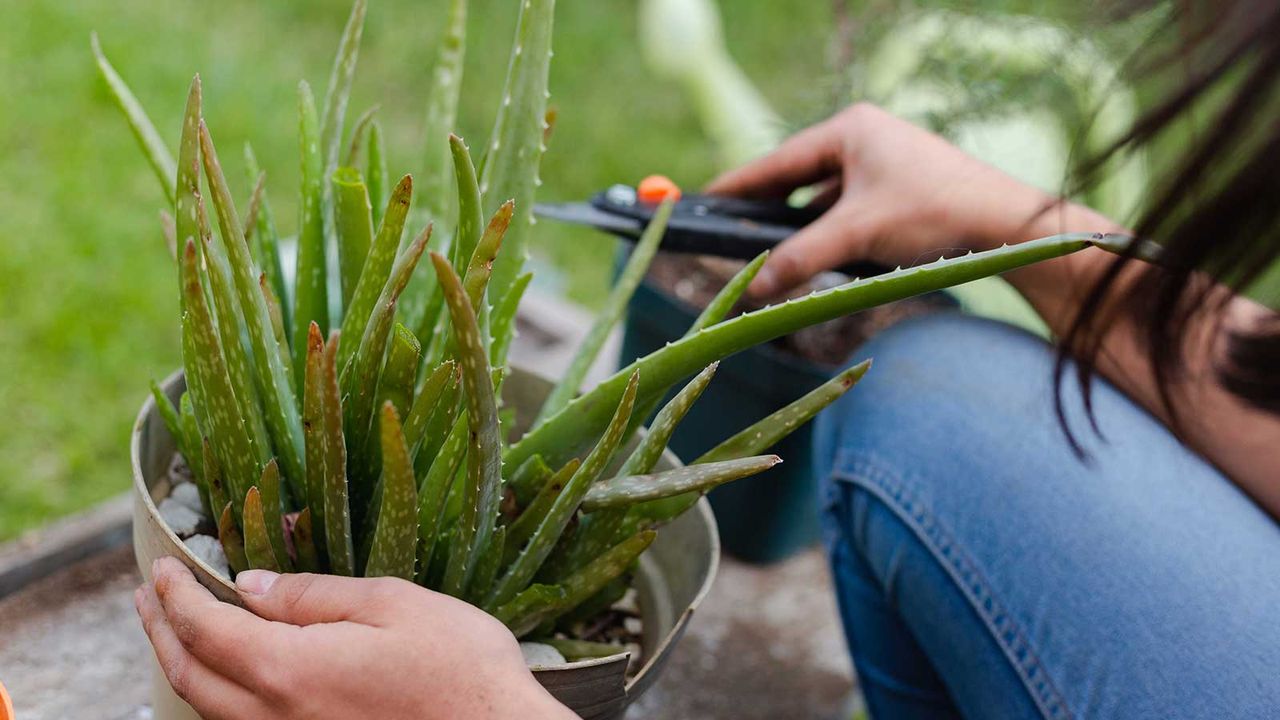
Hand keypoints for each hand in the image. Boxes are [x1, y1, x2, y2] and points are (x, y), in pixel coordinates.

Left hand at [136, 557, 575, 719]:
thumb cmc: (460, 669)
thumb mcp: (393, 605)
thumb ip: (315, 596)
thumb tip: (252, 588)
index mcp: (290, 670)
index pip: (207, 629)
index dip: (177, 596)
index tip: (162, 568)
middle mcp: (277, 717)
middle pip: (191, 676)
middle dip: (161, 631)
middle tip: (148, 597)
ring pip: (210, 709)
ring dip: (183, 665)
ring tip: (176, 631)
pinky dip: (216, 695)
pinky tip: (230, 677)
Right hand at [707, 103, 1094, 296]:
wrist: (1007, 227)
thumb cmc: (934, 213)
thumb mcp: (857, 236)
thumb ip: (800, 258)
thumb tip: (752, 287)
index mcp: (850, 130)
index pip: (777, 161)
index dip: (738, 186)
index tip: (704, 202)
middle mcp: (865, 139)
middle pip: (797, 178)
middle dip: (766, 211)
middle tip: (727, 232)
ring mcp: (884, 165)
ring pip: (824, 199)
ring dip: (800, 228)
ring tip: (768, 253)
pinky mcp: (900, 191)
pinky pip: (848, 211)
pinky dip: (830, 234)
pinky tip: (817, 258)